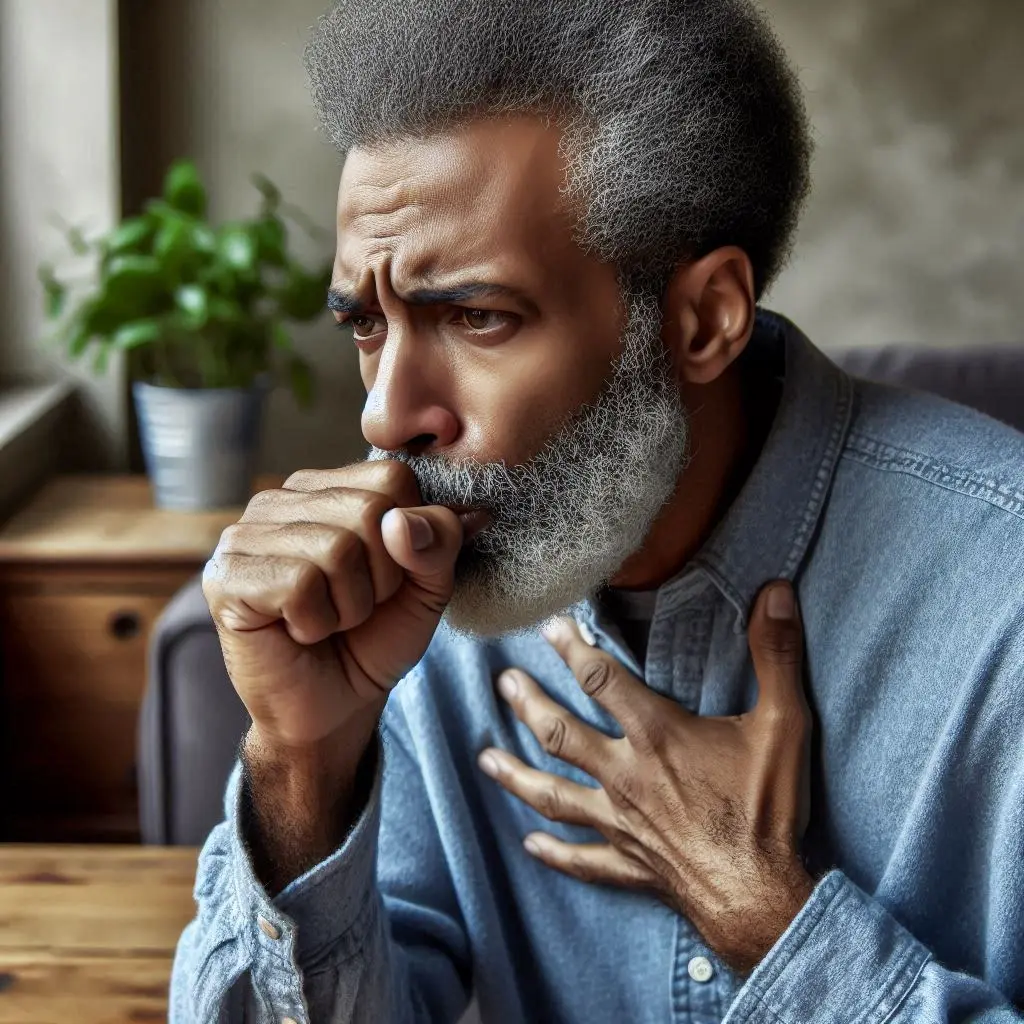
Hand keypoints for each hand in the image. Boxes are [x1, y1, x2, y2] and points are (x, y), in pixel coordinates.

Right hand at [203, 462, 463, 751]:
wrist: (336, 705)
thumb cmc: (377, 636)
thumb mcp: (429, 585)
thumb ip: (437, 540)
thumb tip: (405, 521)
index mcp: (330, 487)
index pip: (394, 478)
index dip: (410, 537)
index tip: (390, 574)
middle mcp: (282, 498)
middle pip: (370, 512)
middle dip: (382, 578)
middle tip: (356, 606)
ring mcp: (246, 533)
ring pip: (336, 549)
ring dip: (350, 606)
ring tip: (329, 619)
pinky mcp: (225, 576)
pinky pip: (300, 584)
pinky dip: (316, 622)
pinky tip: (300, 631)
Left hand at [478, 580, 815, 973]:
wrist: (763, 897)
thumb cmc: (768, 809)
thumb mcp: (782, 723)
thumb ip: (775, 654)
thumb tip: (775, 594)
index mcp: (657, 736)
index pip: (602, 679)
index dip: (573, 648)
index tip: (549, 626)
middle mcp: (625, 776)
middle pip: (562, 733)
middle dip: (529, 704)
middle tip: (502, 682)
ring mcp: (619, 823)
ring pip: (553, 794)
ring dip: (517, 774)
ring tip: (486, 759)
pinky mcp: (626, 864)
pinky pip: (580, 858)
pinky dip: (553, 852)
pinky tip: (530, 844)